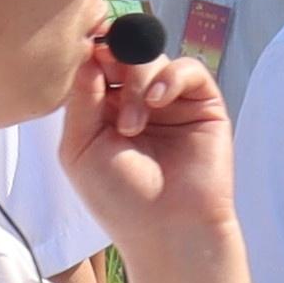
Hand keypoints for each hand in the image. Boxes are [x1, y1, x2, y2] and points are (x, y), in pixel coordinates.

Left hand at [55, 37, 235, 250]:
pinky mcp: (203, 104)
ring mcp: (171, 102)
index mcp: (104, 110)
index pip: (97, 65)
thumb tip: (88, 53)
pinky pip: (188, 68)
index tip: (85, 54)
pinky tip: (156, 101)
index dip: (91, 54)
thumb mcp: (80, 148)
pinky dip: (170, 76)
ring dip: (137, 82)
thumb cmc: (118, 198)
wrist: (166, 229)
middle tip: (109, 89)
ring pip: (153, 57)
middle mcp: (137, 101)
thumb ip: (80, 100)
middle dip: (114, 63)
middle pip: (124, 53)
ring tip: (133, 125)